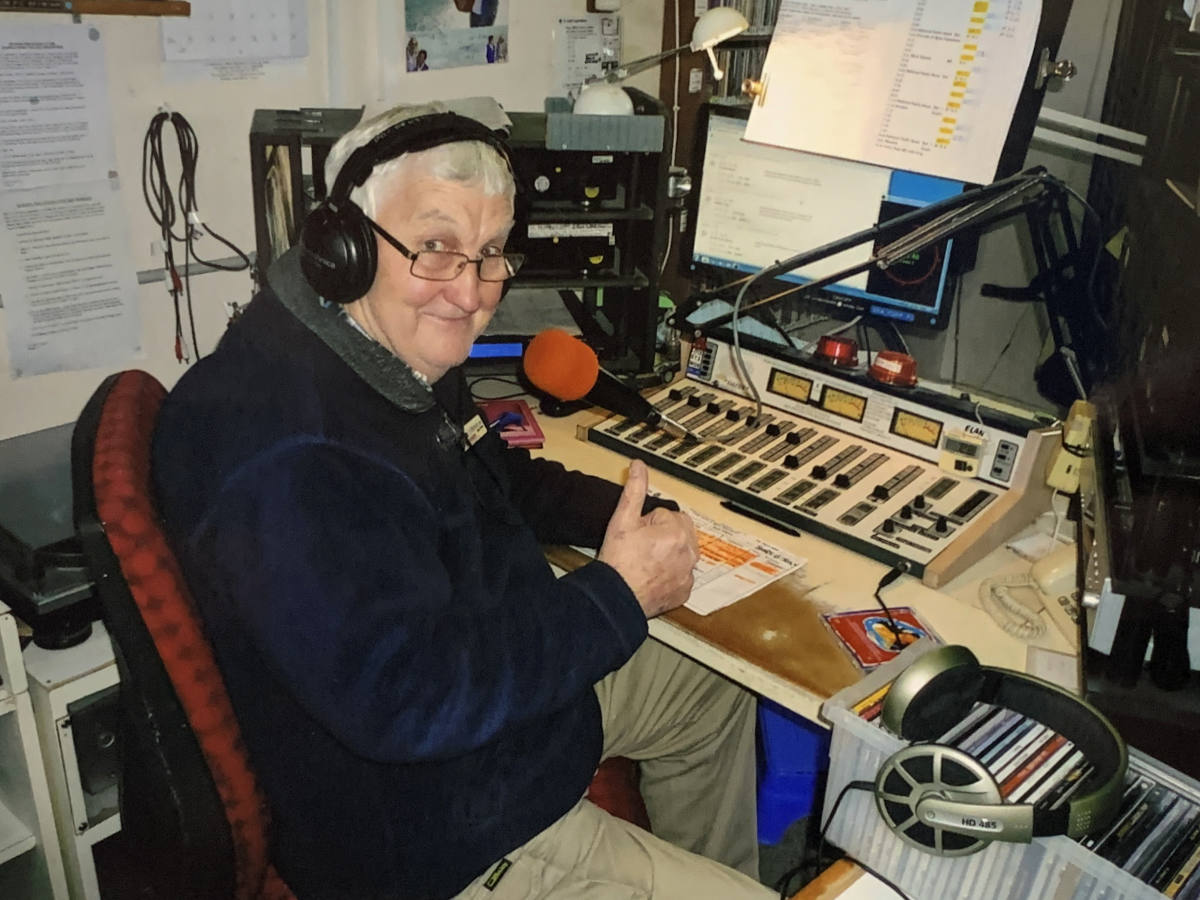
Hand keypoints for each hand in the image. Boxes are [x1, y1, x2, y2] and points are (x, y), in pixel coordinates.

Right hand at [598, 460, 698, 617]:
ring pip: (682, 551)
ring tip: (645, 562)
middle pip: (678, 531)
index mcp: (677, 532)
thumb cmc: (618, 560)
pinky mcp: (686, 591)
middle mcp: (690, 552)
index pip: (665, 516)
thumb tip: (639, 464)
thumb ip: (634, 489)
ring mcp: (689, 573)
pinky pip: (682, 573)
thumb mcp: (622, 520)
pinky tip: (652, 576)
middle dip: (662, 535)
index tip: (636, 536)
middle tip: (640, 547)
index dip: (647, 524)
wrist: (615, 598)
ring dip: (668, 552)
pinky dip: (671, 573)